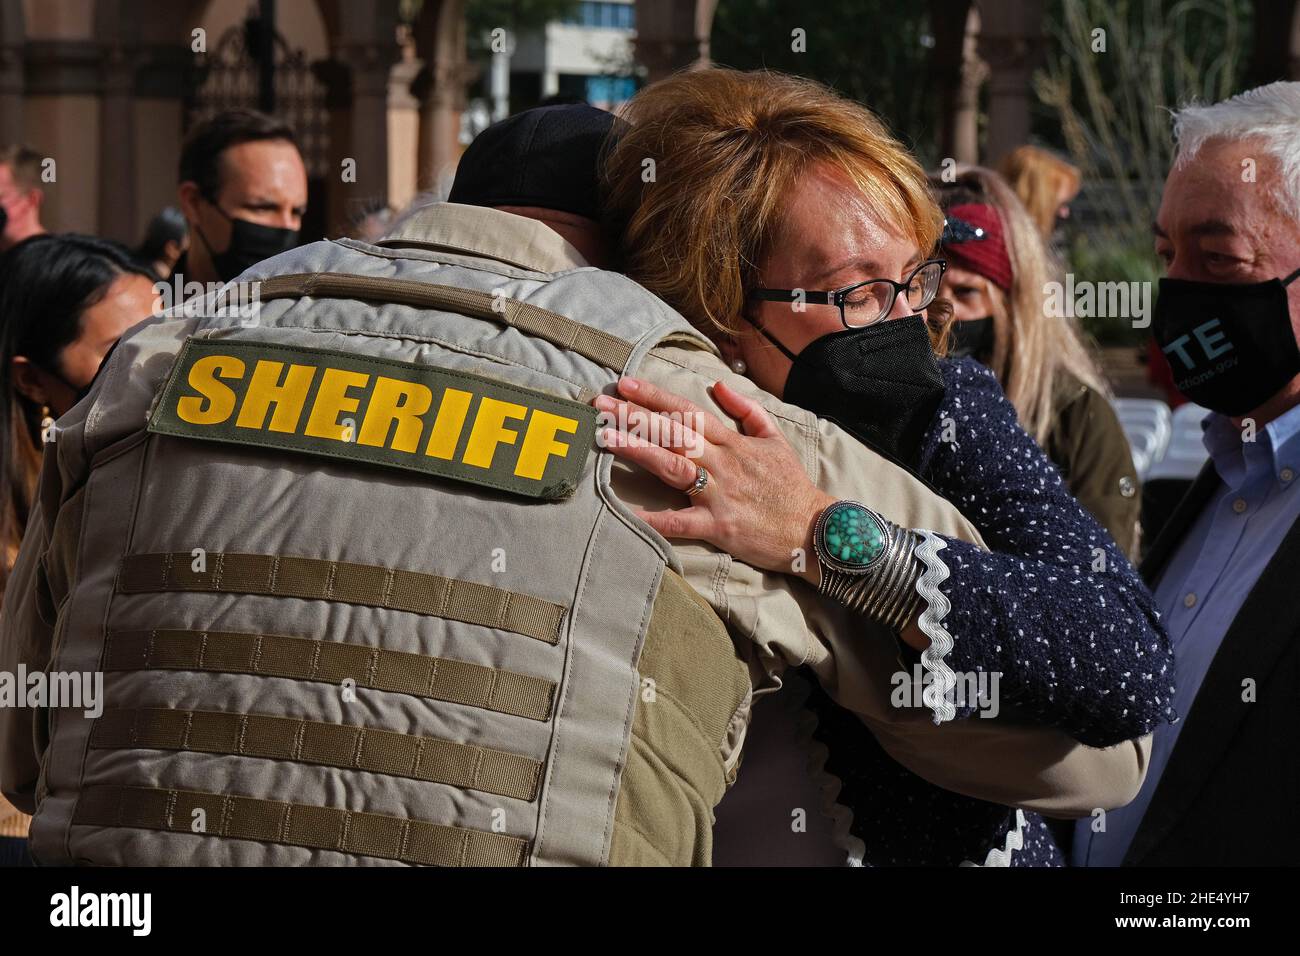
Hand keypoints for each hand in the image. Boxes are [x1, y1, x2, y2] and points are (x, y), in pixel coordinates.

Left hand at [593, 376, 835, 584]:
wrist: (814, 529)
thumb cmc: (790, 486)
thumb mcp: (774, 439)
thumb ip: (746, 410)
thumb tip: (718, 384)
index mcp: (732, 443)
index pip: (689, 412)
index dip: (655, 397)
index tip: (626, 384)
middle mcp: (723, 463)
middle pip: (673, 434)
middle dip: (635, 417)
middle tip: (600, 406)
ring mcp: (720, 494)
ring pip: (673, 466)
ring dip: (638, 450)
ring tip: (606, 438)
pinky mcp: (719, 526)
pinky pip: (682, 523)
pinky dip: (656, 519)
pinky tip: (628, 512)